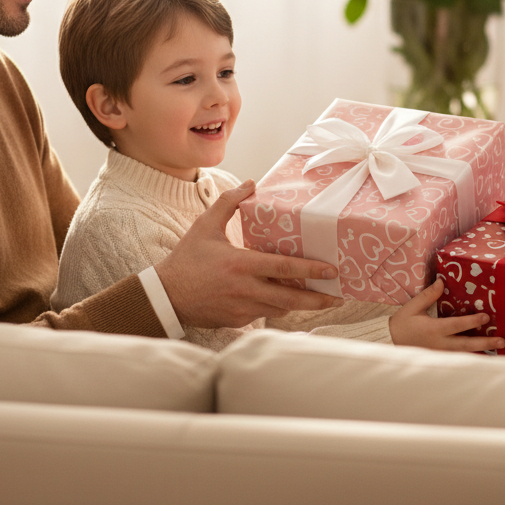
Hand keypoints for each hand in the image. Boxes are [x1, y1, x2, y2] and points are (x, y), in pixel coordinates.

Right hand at [155, 180, 343, 328]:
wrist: (165, 297)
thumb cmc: (187, 259)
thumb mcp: (205, 225)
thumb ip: (229, 202)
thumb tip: (251, 183)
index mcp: (242, 265)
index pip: (285, 268)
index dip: (312, 270)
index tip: (332, 270)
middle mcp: (247, 290)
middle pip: (292, 299)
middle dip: (318, 299)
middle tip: (338, 296)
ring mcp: (243, 309)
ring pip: (281, 309)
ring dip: (300, 305)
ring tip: (321, 299)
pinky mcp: (238, 321)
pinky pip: (264, 315)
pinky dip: (276, 308)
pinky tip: (286, 301)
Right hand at [388, 277, 504, 352]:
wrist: (390, 342)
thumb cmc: (402, 323)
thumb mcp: (412, 307)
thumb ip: (428, 295)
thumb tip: (442, 281)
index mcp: (434, 330)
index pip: (457, 326)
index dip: (472, 321)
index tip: (486, 317)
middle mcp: (440, 344)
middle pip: (466, 345)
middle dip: (485, 343)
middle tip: (502, 341)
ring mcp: (441, 353)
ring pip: (465, 354)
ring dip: (482, 352)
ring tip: (498, 350)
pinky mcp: (440, 358)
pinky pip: (458, 358)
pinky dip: (471, 356)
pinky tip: (483, 354)